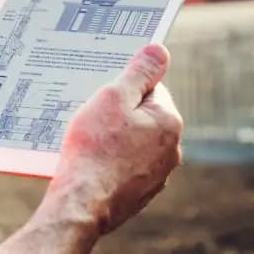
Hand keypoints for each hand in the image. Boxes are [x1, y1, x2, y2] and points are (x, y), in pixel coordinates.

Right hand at [0, 45, 182, 253]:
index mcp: (169, 121)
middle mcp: (171, 149)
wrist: (82, 202)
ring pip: (134, 142)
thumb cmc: (94, 148)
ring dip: (115, 139)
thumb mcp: (112, 98)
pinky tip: (91, 163)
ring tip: (88, 143)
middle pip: (143, 116)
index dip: (123, 89)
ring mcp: (157, 174)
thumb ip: (139, 72)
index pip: (151, 89)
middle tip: (92, 119)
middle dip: (119, 114)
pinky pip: (126, 166)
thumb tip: (160, 50)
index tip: (102, 96)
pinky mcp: (140, 192)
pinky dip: (111, 161)